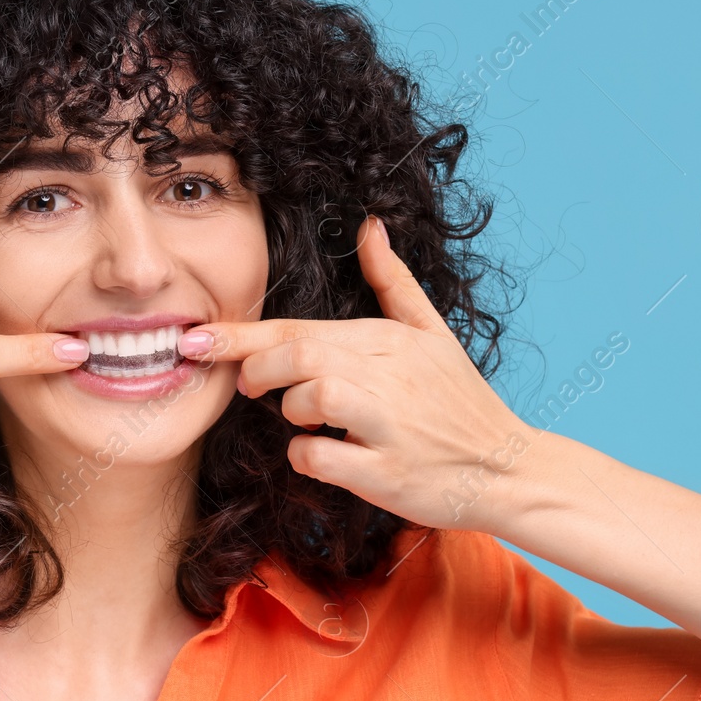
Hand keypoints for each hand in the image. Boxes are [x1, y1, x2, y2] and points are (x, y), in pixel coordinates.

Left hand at [177, 217, 536, 531]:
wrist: (507, 468)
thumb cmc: (459, 401)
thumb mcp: (433, 332)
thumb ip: (394, 282)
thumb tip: (370, 227)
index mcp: (388, 339)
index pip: (299, 328)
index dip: (240, 334)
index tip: (194, 339)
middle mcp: (390, 376)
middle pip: (301, 355)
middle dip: (257, 369)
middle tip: (247, 386)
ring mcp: (391, 424)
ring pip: (316, 397)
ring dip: (292, 410)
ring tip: (303, 417)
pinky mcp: (389, 472)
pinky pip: (324, 457)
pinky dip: (306, 456)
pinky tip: (318, 454)